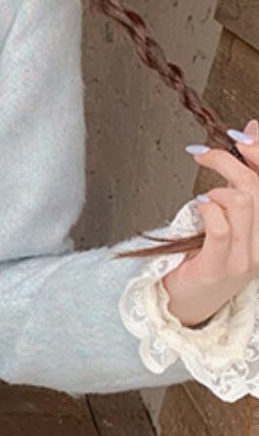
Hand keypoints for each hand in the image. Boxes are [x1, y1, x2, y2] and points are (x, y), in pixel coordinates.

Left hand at [167, 116, 258, 325]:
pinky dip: (207, 210)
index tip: (244, 134)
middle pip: (258, 187)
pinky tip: (198, 209)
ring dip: (216, 191)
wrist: (184, 305)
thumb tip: (250, 130)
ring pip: (244, 202)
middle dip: (229, 161)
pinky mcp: (219, 267)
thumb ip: (241, 179)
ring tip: (202, 200)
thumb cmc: (203, 258)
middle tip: (202, 154)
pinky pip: (220, 228)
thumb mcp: (228, 216)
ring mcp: (244, 259)